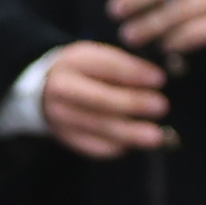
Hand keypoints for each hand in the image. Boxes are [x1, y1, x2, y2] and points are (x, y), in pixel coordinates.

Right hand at [33, 37, 170, 154]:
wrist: (44, 89)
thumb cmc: (83, 71)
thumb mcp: (98, 57)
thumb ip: (123, 66)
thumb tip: (155, 81)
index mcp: (73, 62)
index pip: (107, 66)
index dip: (135, 73)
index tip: (160, 79)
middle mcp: (62, 89)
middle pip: (101, 99)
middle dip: (134, 104)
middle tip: (161, 106)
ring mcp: (60, 116)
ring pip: (98, 127)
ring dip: (130, 133)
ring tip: (155, 137)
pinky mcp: (64, 137)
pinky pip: (92, 147)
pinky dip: (115, 147)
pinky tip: (131, 144)